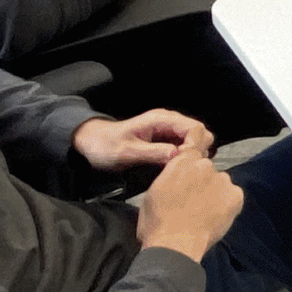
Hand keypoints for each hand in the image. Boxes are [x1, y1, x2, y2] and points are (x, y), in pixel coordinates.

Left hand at [74, 109, 212, 171]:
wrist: (92, 143)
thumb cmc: (106, 146)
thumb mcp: (128, 152)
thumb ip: (153, 152)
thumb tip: (178, 155)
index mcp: (162, 120)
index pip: (195, 128)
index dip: (196, 145)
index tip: (187, 163)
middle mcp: (169, 122)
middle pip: (199, 133)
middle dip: (197, 150)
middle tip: (185, 169)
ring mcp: (167, 132)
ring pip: (193, 140)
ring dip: (192, 155)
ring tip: (180, 172)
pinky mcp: (165, 141)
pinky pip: (183, 147)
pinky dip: (184, 157)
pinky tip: (176, 170)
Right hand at [133, 150, 243, 260]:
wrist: (175, 245)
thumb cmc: (157, 223)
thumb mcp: (153, 192)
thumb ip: (170, 176)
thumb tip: (176, 175)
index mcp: (182, 162)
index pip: (195, 144)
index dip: (195, 155)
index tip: (193, 167)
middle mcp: (204, 166)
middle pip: (207, 168)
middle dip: (201, 180)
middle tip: (193, 201)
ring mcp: (222, 180)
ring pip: (221, 181)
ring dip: (214, 192)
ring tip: (204, 212)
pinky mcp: (235, 196)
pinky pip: (233, 195)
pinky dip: (228, 204)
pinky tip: (216, 216)